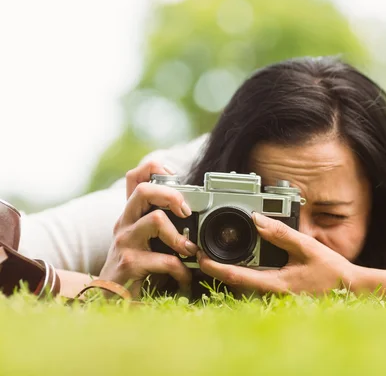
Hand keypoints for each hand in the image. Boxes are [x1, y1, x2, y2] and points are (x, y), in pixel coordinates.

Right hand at [98, 160, 196, 297]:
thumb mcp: (145, 242)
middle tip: (186, 212)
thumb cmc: (133, 271)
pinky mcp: (129, 264)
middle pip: (143, 190)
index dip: (154, 168)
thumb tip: (191, 214)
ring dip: (180, 237)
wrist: (108, 302)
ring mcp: (125, 242)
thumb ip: (161, 227)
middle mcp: (124, 224)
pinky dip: (181, 271)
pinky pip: (165, 259)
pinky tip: (184, 280)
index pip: (134, 178)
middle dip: (171, 195)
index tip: (175, 177)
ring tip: (190, 251)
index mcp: (130, 215)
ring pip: (156, 220)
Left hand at [196, 212, 358, 294]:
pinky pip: (257, 286)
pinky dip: (245, 275)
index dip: (215, 267)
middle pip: (235, 284)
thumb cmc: (332, 272)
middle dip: (216, 269)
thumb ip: (282, 234)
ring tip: (214, 256)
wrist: (351, 290)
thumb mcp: (307, 248)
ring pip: (244, 287)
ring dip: (228, 273)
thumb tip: (258, 220)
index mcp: (276, 284)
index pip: (237, 276)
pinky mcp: (282, 294)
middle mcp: (272, 294)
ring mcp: (276, 297)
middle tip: (200, 254)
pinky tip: (243, 264)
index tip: (201, 256)